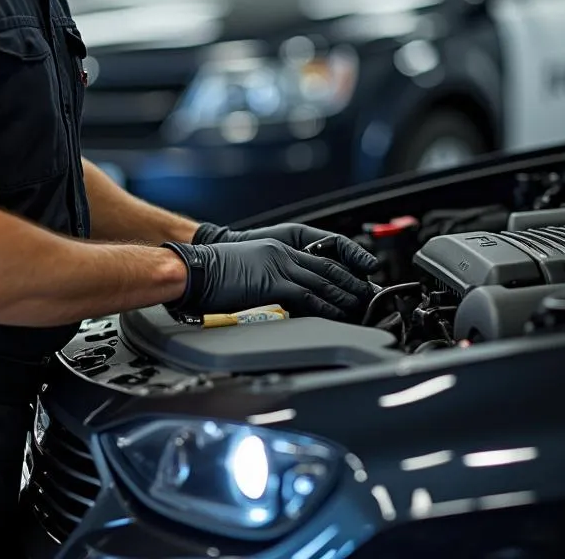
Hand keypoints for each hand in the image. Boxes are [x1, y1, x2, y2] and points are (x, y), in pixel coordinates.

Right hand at [163, 238, 372, 319]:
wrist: (194, 268)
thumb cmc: (210, 274)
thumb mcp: (246, 273)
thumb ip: (266, 281)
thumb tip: (279, 299)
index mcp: (275, 249)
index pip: (316, 259)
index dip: (339, 272)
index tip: (354, 284)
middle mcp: (281, 253)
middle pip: (326, 267)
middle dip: (351, 282)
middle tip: (370, 295)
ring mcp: (278, 266)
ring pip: (323, 280)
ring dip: (347, 295)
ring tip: (363, 307)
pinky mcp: (273, 282)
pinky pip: (309, 295)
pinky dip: (328, 305)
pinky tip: (340, 314)